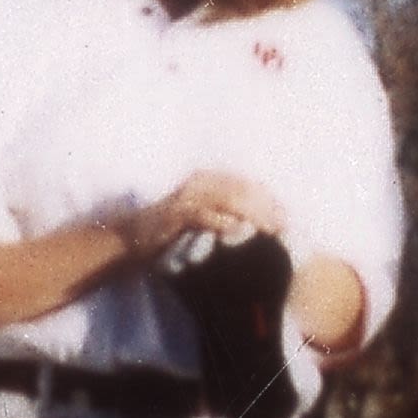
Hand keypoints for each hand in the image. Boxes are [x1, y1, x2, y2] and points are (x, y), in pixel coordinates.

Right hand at [121, 170, 287, 259]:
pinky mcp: (175, 213)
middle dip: (267, 207)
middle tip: (285, 225)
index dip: (269, 199)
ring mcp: (187, 196)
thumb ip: (223, 214)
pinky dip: (222, 223)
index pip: (246, 184)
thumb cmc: (169, 231)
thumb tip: (256, 226)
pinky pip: (204, 215)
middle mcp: (200, 182)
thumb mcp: (200, 217)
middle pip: (243, 190)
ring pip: (228, 199)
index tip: (287, 217)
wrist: (131, 237)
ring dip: (252, 214)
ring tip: (270, 229)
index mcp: (208, 180)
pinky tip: (238, 232)